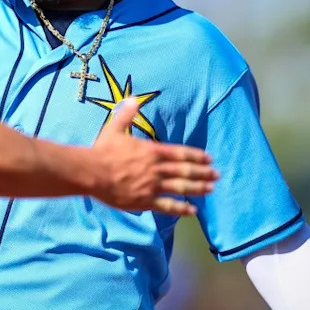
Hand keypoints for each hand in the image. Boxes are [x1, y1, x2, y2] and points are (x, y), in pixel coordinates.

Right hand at [91, 98, 218, 213]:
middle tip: (217, 175)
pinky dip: (181, 208)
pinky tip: (193, 210)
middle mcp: (156, 169)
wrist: (92, 172)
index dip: (197, 156)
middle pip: (185, 171)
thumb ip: (126, 114)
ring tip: (210, 189)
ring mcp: (152, 186)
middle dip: (203, 172)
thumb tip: (134, 98)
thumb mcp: (114, 128)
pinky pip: (168, 206)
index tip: (209, 158)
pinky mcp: (145, 201)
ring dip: (198, 188)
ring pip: (181, 188)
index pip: (180, 153)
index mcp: (152, 151)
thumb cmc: (103, 150)